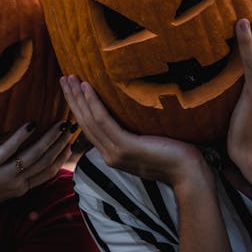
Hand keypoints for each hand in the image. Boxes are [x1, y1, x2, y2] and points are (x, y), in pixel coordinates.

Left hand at [0, 120, 73, 218]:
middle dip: (60, 144)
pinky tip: (31, 124)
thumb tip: (24, 163)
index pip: (48, 171)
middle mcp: (16, 183)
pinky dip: (21, 136)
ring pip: (34, 155)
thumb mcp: (0, 191)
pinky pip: (9, 149)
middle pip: (46, 161)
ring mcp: (3, 175)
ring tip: (59, 124)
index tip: (70, 143)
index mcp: (20, 189)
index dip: (62, 157)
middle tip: (71, 127)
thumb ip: (14, 178)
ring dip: (49, 139)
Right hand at [60, 75, 207, 186]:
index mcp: (113, 154)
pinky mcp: (126, 147)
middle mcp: (110, 155)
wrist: (188, 173)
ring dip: (78, 97)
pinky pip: (104, 122)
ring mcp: (116, 153)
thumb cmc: (175, 156)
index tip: (71, 89)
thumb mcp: (148, 143)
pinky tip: (87, 88)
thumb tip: (131, 114)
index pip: (90, 128)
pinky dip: (93, 103)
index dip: (78, 108)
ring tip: (69, 78)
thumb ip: (135, 134)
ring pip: (90, 121)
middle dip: (72, 99)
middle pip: (85, 123)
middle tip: (62, 78)